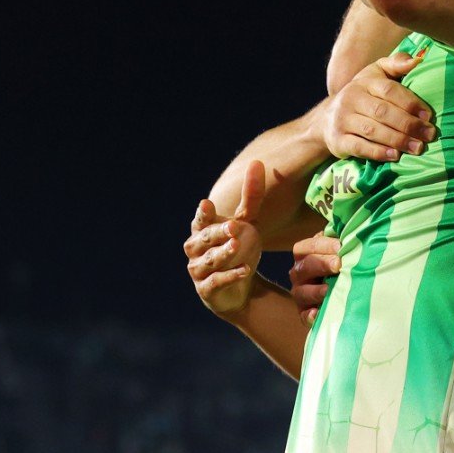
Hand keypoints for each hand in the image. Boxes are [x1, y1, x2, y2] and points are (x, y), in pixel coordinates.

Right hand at [184, 160, 265, 319]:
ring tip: (236, 245)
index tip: (206, 204)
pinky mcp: (207, 290)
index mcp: (202, 230)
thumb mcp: (248, 223)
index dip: (203, 214)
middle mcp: (196, 250)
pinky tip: (245, 271)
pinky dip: (229, 276)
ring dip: (222, 253)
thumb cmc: (239, 248)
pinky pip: (216, 282)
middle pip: (204, 239)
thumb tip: (257, 163)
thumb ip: (251, 197)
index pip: (200, 220)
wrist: (239, 288)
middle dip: (217, 232)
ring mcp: (199, 271)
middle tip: (233, 226)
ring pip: (209, 260)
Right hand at [288, 230, 340, 325]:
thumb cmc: (344, 263)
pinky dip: (310, 315)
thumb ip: (343, 240)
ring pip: (301, 292)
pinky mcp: (305, 313)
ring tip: (329, 289)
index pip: (306, 247)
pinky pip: (303, 316)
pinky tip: (317, 313)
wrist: (346, 289)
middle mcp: (299, 273)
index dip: (322, 246)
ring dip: (315, 290)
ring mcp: (300, 293)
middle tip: (338, 264)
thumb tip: (355, 229)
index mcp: (305, 255)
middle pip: (304, 267)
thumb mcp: (341, 249)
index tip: (341, 247)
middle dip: (321, 264)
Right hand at [320, 51, 435, 160]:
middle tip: (429, 135)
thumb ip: (397, 64)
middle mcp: (351, 98)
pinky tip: (395, 156)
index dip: (410, 103)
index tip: (428, 116)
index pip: (389, 90)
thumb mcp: (377, 74)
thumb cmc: (364, 95)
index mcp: (365, 82)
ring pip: (373, 130)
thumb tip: (418, 60)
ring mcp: (343, 120)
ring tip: (418, 148)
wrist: (327, 118)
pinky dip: (378, 152)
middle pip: (383, 112)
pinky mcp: (338, 140)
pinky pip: (360, 147)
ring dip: (398, 140)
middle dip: (409, 124)